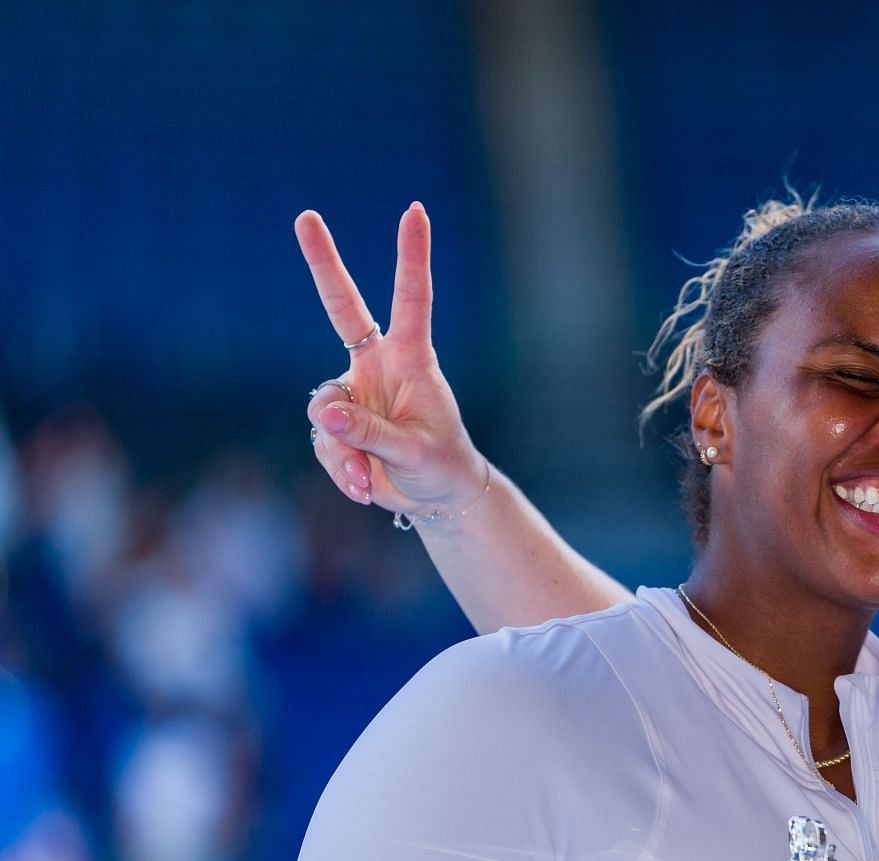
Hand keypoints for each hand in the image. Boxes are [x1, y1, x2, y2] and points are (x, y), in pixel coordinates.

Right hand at [297, 203, 486, 516]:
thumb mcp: (410, 453)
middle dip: (323, 264)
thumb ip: (369, 434)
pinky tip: (363, 487)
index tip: (415, 212)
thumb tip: (324, 414)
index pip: (411, 301)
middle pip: (342, 309)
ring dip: (343, 451)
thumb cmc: (439, 465)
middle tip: (305, 217)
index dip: (411, 257)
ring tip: (368, 479)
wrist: (436, 497)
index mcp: (411, 360)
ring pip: (325, 410)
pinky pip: (324, 443)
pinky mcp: (336, 424)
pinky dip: (341, 470)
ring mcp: (354, 392)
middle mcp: (378, 366)